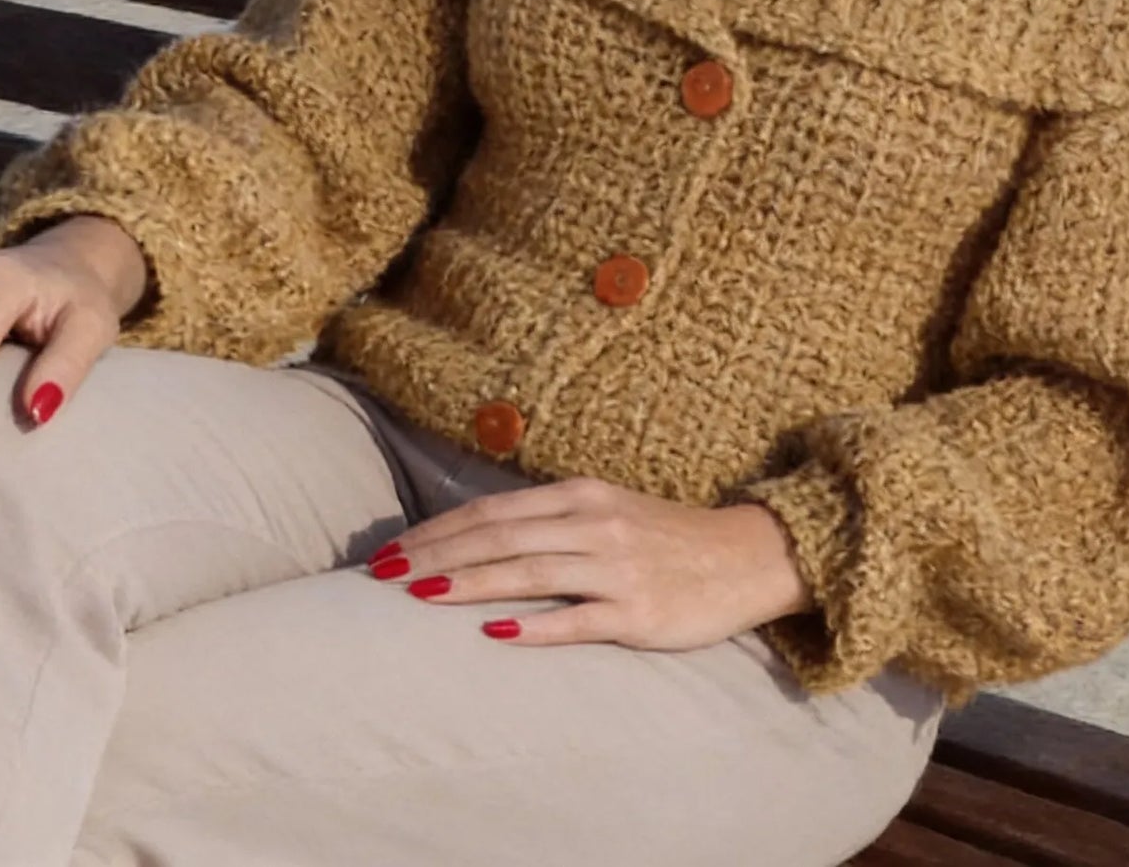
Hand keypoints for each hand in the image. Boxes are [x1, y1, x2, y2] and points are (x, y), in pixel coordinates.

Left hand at [370, 476, 811, 650]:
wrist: (746, 557)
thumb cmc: (666, 538)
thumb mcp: (606, 512)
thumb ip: (550, 521)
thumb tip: (478, 539)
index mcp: (581, 496)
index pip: (492, 512)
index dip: (437, 530)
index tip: (390, 552)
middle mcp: (594, 524)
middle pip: (499, 537)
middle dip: (436, 555)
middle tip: (383, 576)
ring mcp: (616, 569)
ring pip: (529, 572)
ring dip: (470, 583)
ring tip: (420, 596)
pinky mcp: (638, 613)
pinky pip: (578, 619)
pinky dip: (535, 625)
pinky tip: (495, 632)